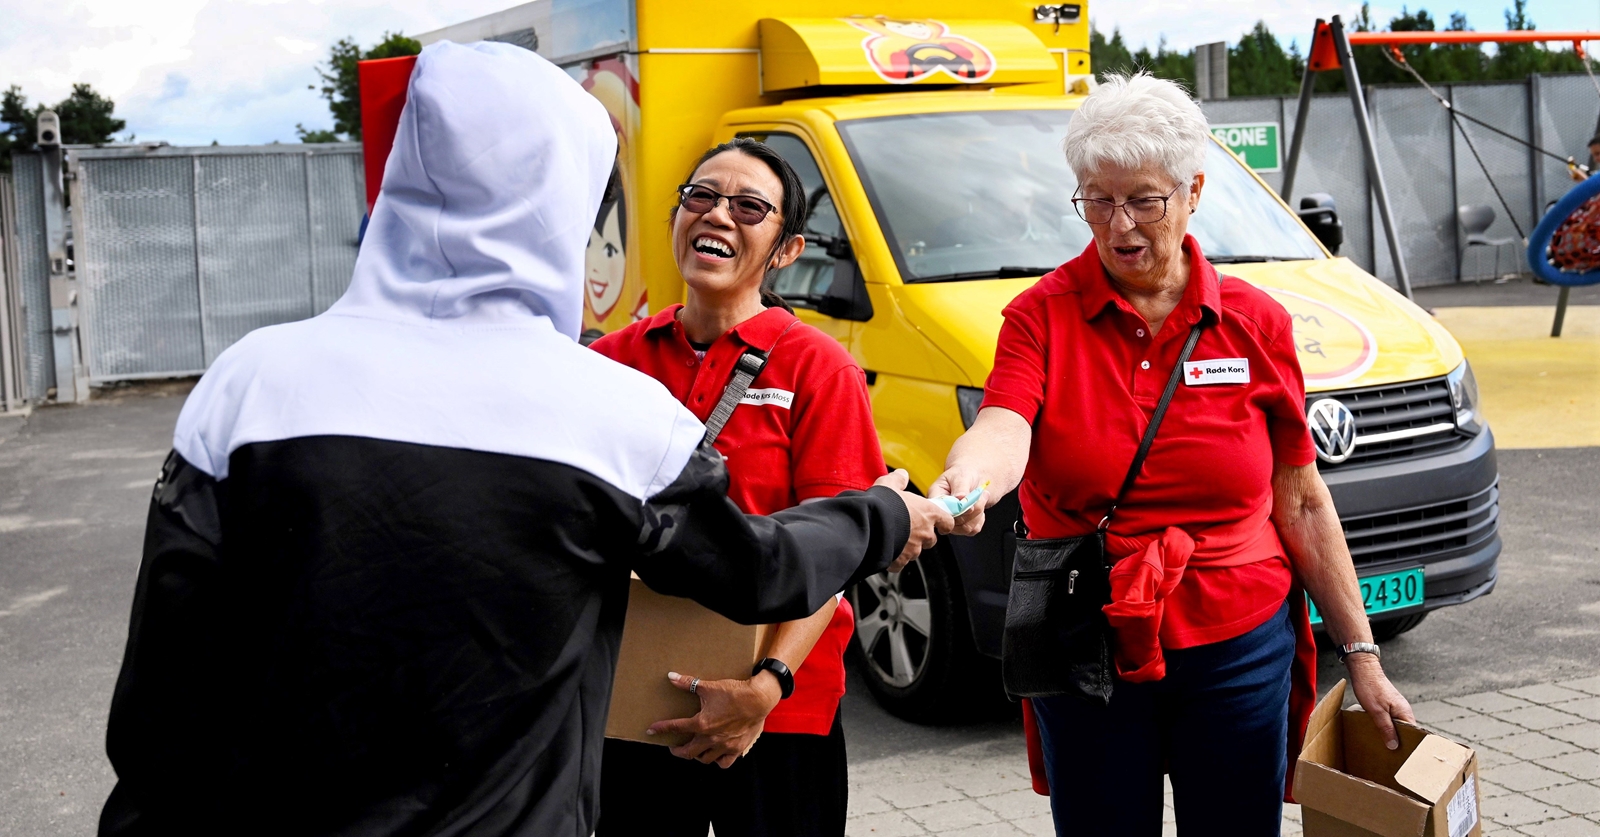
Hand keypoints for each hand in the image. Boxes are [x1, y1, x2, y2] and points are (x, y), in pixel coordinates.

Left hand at [647, 671, 781, 767]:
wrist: (758, 699)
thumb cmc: (734, 692)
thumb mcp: (709, 687)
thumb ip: (688, 683)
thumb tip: (671, 677)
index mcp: (701, 724)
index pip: (675, 727)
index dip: (661, 728)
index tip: (651, 731)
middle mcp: (710, 738)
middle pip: (688, 752)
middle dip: (677, 750)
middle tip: (673, 746)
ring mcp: (724, 746)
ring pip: (704, 759)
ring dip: (696, 755)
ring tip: (694, 749)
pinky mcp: (736, 749)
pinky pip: (723, 763)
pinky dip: (717, 761)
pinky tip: (714, 755)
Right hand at [875, 470, 952, 570]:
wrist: (871, 523)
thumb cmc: (883, 504)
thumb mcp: (890, 484)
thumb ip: (898, 480)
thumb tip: (902, 475)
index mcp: (928, 512)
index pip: (947, 521)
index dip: (944, 523)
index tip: (942, 525)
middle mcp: (925, 532)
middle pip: (931, 539)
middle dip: (923, 537)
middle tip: (910, 530)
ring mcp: (914, 547)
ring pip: (916, 551)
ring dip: (908, 547)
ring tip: (895, 539)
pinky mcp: (902, 559)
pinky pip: (901, 562)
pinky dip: (896, 560)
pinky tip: (888, 553)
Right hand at [930, 467, 987, 536]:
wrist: (975, 477)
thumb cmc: (964, 473)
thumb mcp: (961, 475)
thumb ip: (960, 487)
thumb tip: (960, 498)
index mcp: (935, 496)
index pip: (939, 511)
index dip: (955, 510)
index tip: (968, 502)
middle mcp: (941, 512)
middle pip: (954, 522)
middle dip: (972, 509)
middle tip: (982, 494)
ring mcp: (951, 521)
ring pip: (965, 528)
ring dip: (978, 513)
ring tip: (982, 497)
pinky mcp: (962, 526)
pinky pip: (973, 530)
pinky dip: (980, 519)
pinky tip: (980, 507)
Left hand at [1348, 654, 1414, 749]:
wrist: (1364, 670)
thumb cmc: (1370, 688)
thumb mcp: (1377, 712)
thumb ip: (1386, 728)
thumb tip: (1394, 745)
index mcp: (1405, 713)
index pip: (1414, 734)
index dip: (1409, 745)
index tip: (1404, 757)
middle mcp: (1403, 711)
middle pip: (1405, 731)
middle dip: (1398, 741)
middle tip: (1391, 755)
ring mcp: (1396, 708)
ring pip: (1396, 726)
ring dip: (1390, 734)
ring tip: (1382, 746)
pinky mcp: (1388, 705)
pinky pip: (1389, 720)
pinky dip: (1384, 727)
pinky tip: (1376, 732)